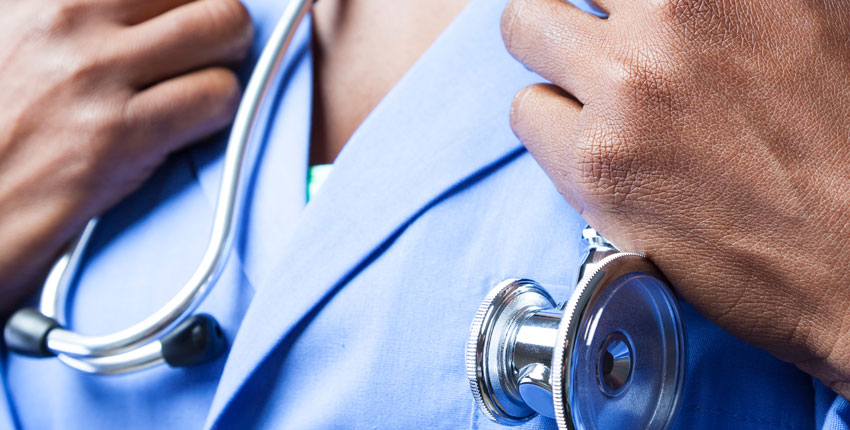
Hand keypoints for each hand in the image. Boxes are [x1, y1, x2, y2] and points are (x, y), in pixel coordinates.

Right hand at [0, 0, 251, 310]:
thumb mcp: (15, 37)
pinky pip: (216, 96)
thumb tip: (135, 14)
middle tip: (208, 53)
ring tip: (201, 89)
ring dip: (226, 64)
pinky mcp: (117, 136)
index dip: (184, 4)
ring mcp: (94, 74)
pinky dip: (219, 110)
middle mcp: (68, 18)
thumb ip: (81, 20)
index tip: (182, 21)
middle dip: (220, 24)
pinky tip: (189, 126)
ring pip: (224, 29)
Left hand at [503, 0, 849, 395]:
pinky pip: (527, 112)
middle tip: (584, 36)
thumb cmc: (838, 143)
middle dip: (564, 3)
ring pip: (523, 29)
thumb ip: (731, 2)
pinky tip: (594, 145)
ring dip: (550, 57)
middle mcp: (674, 18)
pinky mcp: (597, 164)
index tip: (607, 9)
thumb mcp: (814, 19)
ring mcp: (629, 89)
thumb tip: (666, 5)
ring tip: (587, 92)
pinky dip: (551, 125)